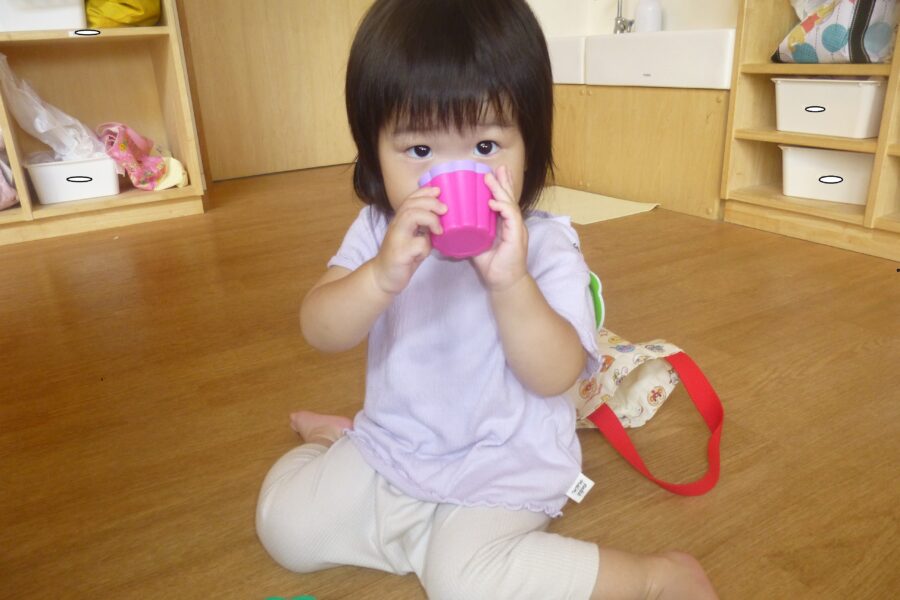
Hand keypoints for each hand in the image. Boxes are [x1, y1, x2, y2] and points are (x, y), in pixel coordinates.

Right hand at [371, 186, 445, 294]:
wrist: (383, 277)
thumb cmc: (402, 257)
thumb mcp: (414, 238)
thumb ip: (424, 228)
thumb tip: (443, 219)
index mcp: (400, 221)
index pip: (410, 199)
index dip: (424, 192)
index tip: (438, 190)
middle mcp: (396, 226)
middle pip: (411, 204)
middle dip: (430, 202)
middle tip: (445, 210)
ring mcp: (397, 239)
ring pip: (411, 216)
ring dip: (430, 219)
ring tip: (439, 229)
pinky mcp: (400, 254)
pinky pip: (416, 244)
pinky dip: (425, 246)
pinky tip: (424, 253)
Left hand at [471, 165, 527, 291]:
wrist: (503, 282)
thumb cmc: (492, 266)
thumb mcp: (477, 245)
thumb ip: (469, 235)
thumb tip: (450, 228)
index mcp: (505, 224)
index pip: (504, 201)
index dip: (500, 187)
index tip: (492, 174)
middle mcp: (513, 224)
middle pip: (509, 198)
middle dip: (504, 181)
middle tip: (497, 167)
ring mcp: (516, 229)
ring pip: (510, 203)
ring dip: (500, 190)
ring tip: (490, 178)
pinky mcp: (517, 236)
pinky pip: (511, 216)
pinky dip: (502, 207)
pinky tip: (494, 202)